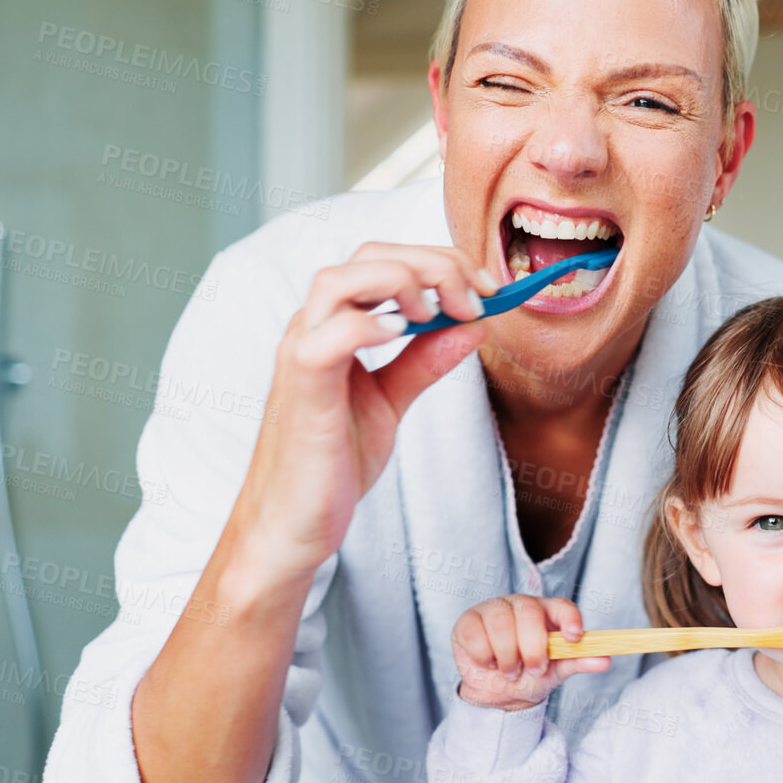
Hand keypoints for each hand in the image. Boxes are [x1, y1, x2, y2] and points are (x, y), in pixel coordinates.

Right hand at [227, 243, 498, 583]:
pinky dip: (369, 324)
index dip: (442, 262)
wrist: (292, 525)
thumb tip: (473, 325)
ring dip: (402, 282)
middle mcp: (312, 328)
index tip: (490, 289)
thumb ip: (425, 362)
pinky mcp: (301, 388)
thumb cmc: (330, 465)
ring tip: (441, 313)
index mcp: (333, 325)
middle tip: (479, 297)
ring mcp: (300, 354)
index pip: (384, 260)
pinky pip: (327, 336)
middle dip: (434, 264)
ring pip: (339, 280)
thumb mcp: (390, 403)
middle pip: (367, 257)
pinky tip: (406, 333)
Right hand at [452, 596, 612, 710]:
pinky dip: (484, 655)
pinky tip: (489, 663)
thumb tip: (606, 661)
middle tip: (533, 669)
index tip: (574, 638)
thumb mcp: (557, 671)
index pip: (562, 606)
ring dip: (507, 655)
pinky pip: (474, 633)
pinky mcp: (467, 621)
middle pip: (529, 612)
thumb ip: (579, 661)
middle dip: (532, 647)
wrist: (498, 691)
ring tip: (510, 671)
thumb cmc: (531, 674)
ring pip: (500, 622)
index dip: (569, 618)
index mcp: (547, 612)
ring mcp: (492, 609)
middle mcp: (520, 605)